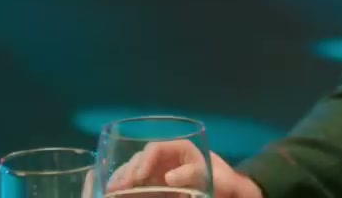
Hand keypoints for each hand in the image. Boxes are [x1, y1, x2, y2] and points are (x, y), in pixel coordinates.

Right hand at [106, 139, 262, 197]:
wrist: (229, 194)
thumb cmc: (226, 182)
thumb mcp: (216, 176)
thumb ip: (194, 174)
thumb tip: (169, 177)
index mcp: (181, 149)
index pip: (156, 148)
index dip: (145, 160)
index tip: (139, 177)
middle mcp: (166, 158)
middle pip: (140, 159)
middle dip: (128, 171)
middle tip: (118, 187)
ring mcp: (159, 173)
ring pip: (134, 172)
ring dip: (122, 180)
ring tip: (112, 192)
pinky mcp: (155, 188)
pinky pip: (137, 186)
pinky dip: (126, 190)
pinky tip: (116, 195)